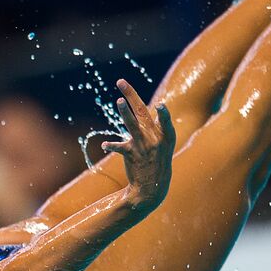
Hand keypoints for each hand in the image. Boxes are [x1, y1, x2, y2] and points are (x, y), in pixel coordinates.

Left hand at [102, 79, 174, 210]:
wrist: (152, 188)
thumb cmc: (157, 162)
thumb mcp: (161, 144)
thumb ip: (151, 126)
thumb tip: (141, 109)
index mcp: (165, 136)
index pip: (164, 121)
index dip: (163, 114)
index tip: (160, 106)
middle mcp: (155, 139)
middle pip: (142, 112)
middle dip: (131, 95)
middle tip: (120, 82)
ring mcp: (143, 147)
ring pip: (132, 125)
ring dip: (124, 112)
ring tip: (118, 101)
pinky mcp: (131, 154)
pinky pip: (119, 147)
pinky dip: (111, 145)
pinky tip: (104, 144)